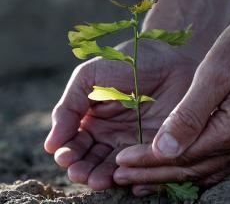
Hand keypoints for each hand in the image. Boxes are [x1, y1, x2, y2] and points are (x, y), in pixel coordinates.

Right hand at [44, 41, 197, 190]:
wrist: (170, 58)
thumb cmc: (127, 63)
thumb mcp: (89, 78)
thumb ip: (68, 108)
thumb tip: (50, 145)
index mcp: (91, 119)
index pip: (74, 144)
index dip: (67, 153)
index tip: (65, 157)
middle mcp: (110, 135)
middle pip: (91, 161)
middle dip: (82, 170)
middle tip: (79, 173)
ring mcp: (133, 143)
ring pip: (112, 168)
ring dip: (102, 177)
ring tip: (98, 180)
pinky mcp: (155, 147)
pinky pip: (141, 166)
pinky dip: (131, 175)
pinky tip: (122, 175)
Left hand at [113, 11, 229, 194]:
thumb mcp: (217, 70)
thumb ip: (190, 113)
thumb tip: (164, 149)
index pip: (182, 155)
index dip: (148, 160)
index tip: (120, 161)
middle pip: (193, 169)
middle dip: (154, 174)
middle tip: (122, 176)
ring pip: (207, 171)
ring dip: (173, 175)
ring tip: (143, 178)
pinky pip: (222, 163)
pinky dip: (197, 169)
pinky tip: (182, 169)